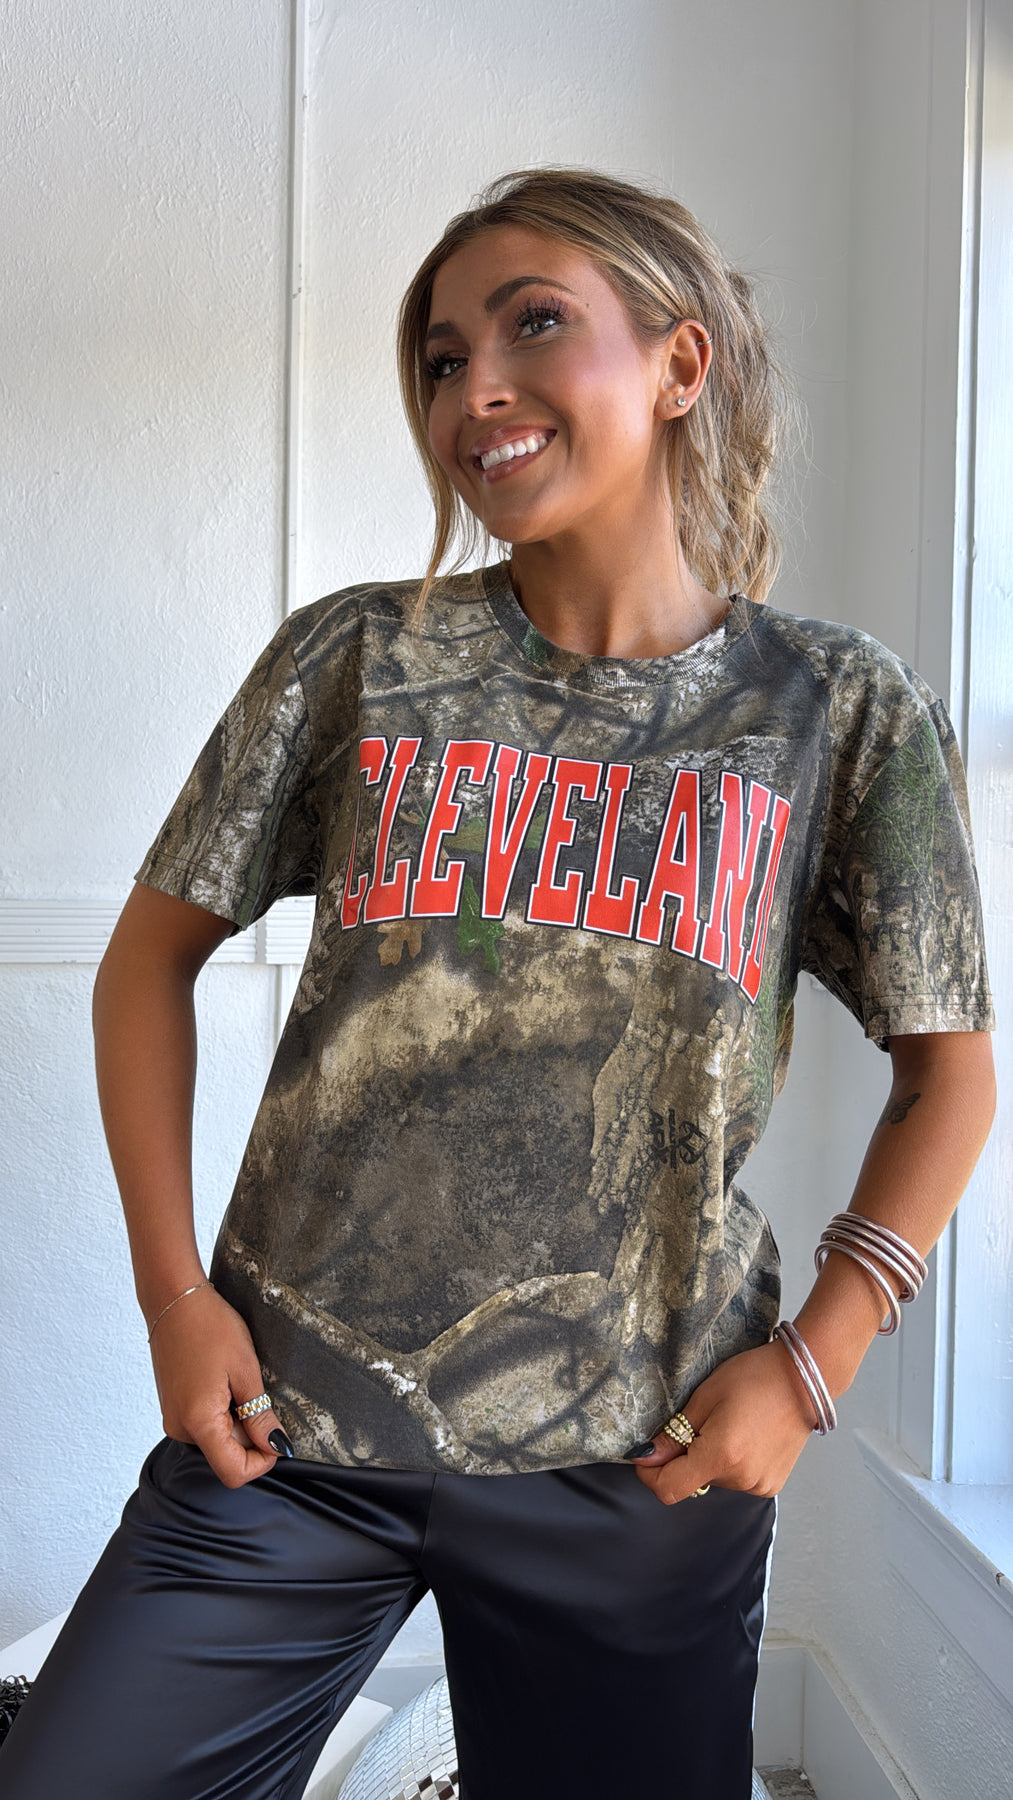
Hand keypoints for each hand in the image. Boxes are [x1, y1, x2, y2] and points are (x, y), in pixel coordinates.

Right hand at [148, 1285, 291, 1487]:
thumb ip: (260, 1415)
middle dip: (250, 1436)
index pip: (233, 1473)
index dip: (262, 1461)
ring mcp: (174, 1418)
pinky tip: (226, 1381)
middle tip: (258, 1396)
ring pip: (217, 1439)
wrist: (175, 1299)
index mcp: (198, 1422)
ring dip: (237, 1421)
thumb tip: (277, 1446)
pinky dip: (222, 1412)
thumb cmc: (209, 1327)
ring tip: (238, 1382)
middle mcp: (180, 1428)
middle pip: (226, 1456)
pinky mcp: (174, 1408)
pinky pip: (205, 1424)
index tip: (277, 1436)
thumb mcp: (246, 1370)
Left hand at [627, 1340, 816, 1505]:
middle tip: (703, 1420)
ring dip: (709, 1457)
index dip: (650, 1474)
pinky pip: (735, 1479)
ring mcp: (759, 1485)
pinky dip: (730, 1462)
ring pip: (713, 1479)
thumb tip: (648, 1458)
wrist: (804, 1378)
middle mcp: (741, 1479)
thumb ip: (675, 1433)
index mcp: (721, 1456)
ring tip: (730, 1424)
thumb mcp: (706, 1396)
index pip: (668, 1489)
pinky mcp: (770, 1485)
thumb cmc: (755, 1377)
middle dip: (685, 1455)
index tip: (647, 1454)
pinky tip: (745, 1436)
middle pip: (691, 1481)